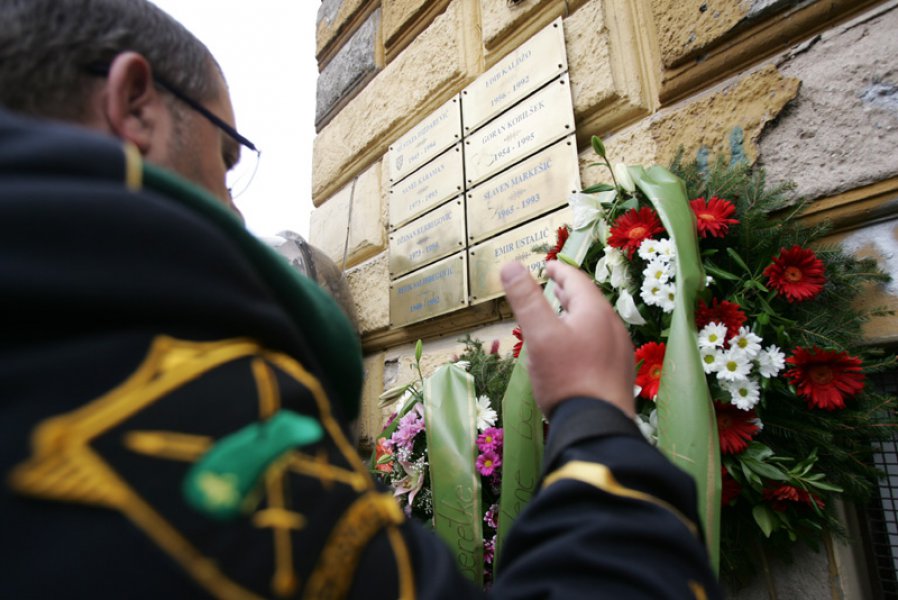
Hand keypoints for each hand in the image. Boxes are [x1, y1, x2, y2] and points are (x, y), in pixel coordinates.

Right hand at [500, 260, 635, 417]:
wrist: (597, 425)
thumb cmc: (566, 377)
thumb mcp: (540, 335)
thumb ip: (526, 299)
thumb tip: (510, 265)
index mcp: (595, 312)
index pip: (576, 280)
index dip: (559, 271)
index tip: (547, 265)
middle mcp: (613, 326)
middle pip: (589, 301)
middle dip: (569, 292)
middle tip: (553, 286)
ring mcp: (619, 351)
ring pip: (595, 323)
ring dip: (576, 314)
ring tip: (561, 314)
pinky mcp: (618, 373)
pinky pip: (600, 343)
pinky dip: (584, 335)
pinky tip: (574, 350)